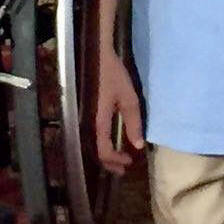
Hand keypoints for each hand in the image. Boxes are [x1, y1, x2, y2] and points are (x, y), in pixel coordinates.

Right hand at [93, 48, 144, 171]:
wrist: (97, 55)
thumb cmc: (113, 75)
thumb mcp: (129, 97)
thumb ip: (134, 122)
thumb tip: (139, 145)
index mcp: (98, 121)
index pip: (104, 150)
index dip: (116, 160)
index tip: (130, 161)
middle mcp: (88, 123)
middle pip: (95, 152)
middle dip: (110, 163)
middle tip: (124, 167)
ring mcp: (85, 117)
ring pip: (92, 145)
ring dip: (105, 155)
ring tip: (118, 158)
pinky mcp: (86, 112)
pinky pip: (92, 135)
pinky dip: (102, 144)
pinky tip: (111, 141)